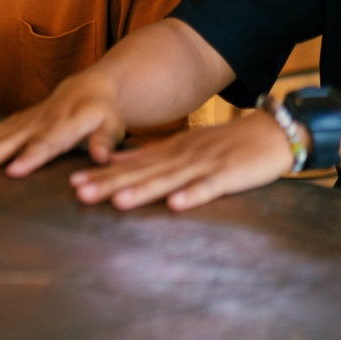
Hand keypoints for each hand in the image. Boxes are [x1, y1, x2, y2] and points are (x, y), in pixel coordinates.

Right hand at [0, 72, 126, 177]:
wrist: (86, 88)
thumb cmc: (102, 112)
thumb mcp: (113, 125)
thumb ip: (105, 141)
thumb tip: (101, 157)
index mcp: (66, 124)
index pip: (47, 143)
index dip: (30, 156)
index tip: (14, 170)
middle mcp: (39, 121)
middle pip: (11, 141)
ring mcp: (22, 121)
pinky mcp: (12, 123)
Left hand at [66, 111, 294, 210]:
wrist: (269, 133)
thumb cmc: (222, 145)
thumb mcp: (180, 147)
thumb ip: (148, 157)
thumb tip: (113, 164)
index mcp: (168, 153)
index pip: (129, 166)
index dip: (101, 175)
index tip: (71, 184)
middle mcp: (180, 158)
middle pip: (141, 173)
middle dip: (110, 183)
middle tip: (79, 193)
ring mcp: (203, 166)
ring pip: (168, 180)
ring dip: (143, 190)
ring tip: (116, 201)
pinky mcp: (228, 176)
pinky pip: (209, 188)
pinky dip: (192, 196)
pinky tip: (176, 206)